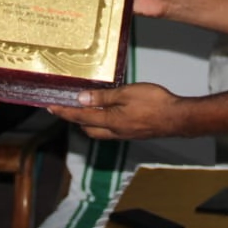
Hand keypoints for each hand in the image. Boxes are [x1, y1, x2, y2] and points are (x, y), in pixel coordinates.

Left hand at [48, 82, 181, 139]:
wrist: (177, 118)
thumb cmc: (154, 102)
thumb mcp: (126, 93)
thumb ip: (103, 97)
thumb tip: (81, 99)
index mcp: (110, 121)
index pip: (80, 117)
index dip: (64, 112)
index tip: (50, 107)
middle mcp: (114, 132)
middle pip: (87, 128)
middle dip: (73, 120)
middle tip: (64, 108)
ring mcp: (124, 134)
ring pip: (98, 131)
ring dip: (87, 123)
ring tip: (82, 109)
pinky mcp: (133, 133)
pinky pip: (110, 131)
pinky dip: (101, 123)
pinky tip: (106, 114)